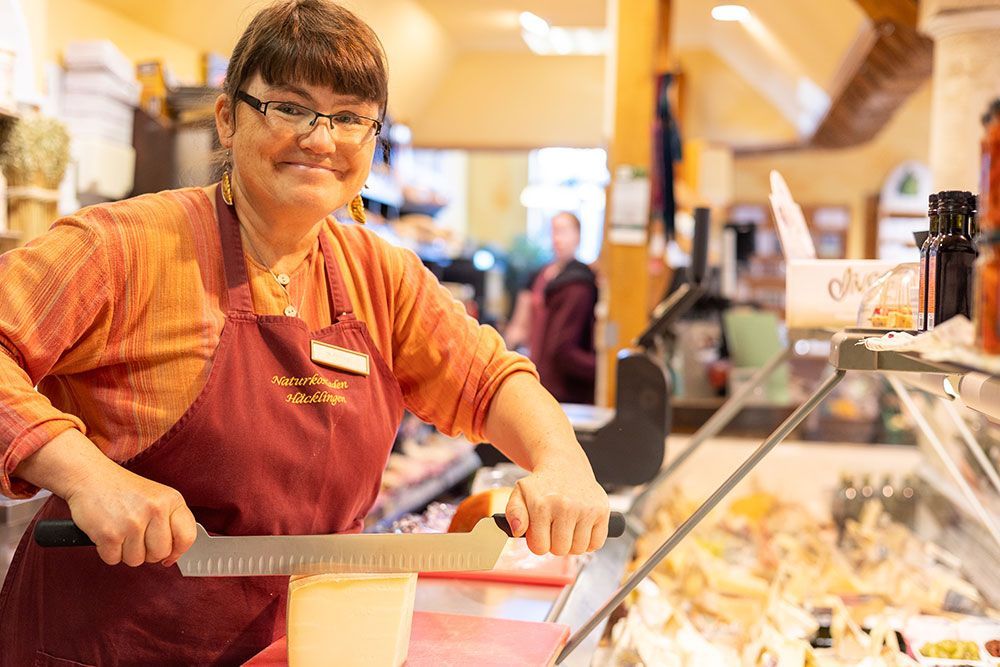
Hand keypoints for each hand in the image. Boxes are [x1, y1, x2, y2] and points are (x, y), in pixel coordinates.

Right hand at [63, 459, 196, 567]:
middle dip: (147, 552)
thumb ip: (168, 521)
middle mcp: (155, 510)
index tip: (169, 556)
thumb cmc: (121, 489)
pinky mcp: (110, 534)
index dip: (178, 551)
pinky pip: (114, 560)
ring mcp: (133, 522)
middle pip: (160, 553)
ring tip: (120, 530)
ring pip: (137, 560)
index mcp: (171, 500)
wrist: (88, 476)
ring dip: (125, 552)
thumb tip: (173, 554)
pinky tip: (107, 532)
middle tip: (135, 537)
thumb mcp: (156, 497)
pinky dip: (107, 551)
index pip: (187, 536)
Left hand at [505, 462, 609, 555]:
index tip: (540, 531)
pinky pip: (596, 543)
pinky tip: (581, 528)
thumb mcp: (519, 494)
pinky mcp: (602, 510)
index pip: (540, 547)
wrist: (565, 465)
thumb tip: (518, 530)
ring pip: (578, 549)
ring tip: (567, 527)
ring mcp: (585, 508)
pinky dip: (589, 541)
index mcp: (541, 505)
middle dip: (555, 543)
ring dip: (572, 543)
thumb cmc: (541, 484)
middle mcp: (565, 506)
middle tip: (554, 528)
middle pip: (560, 550)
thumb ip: (513, 514)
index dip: (538, 542)